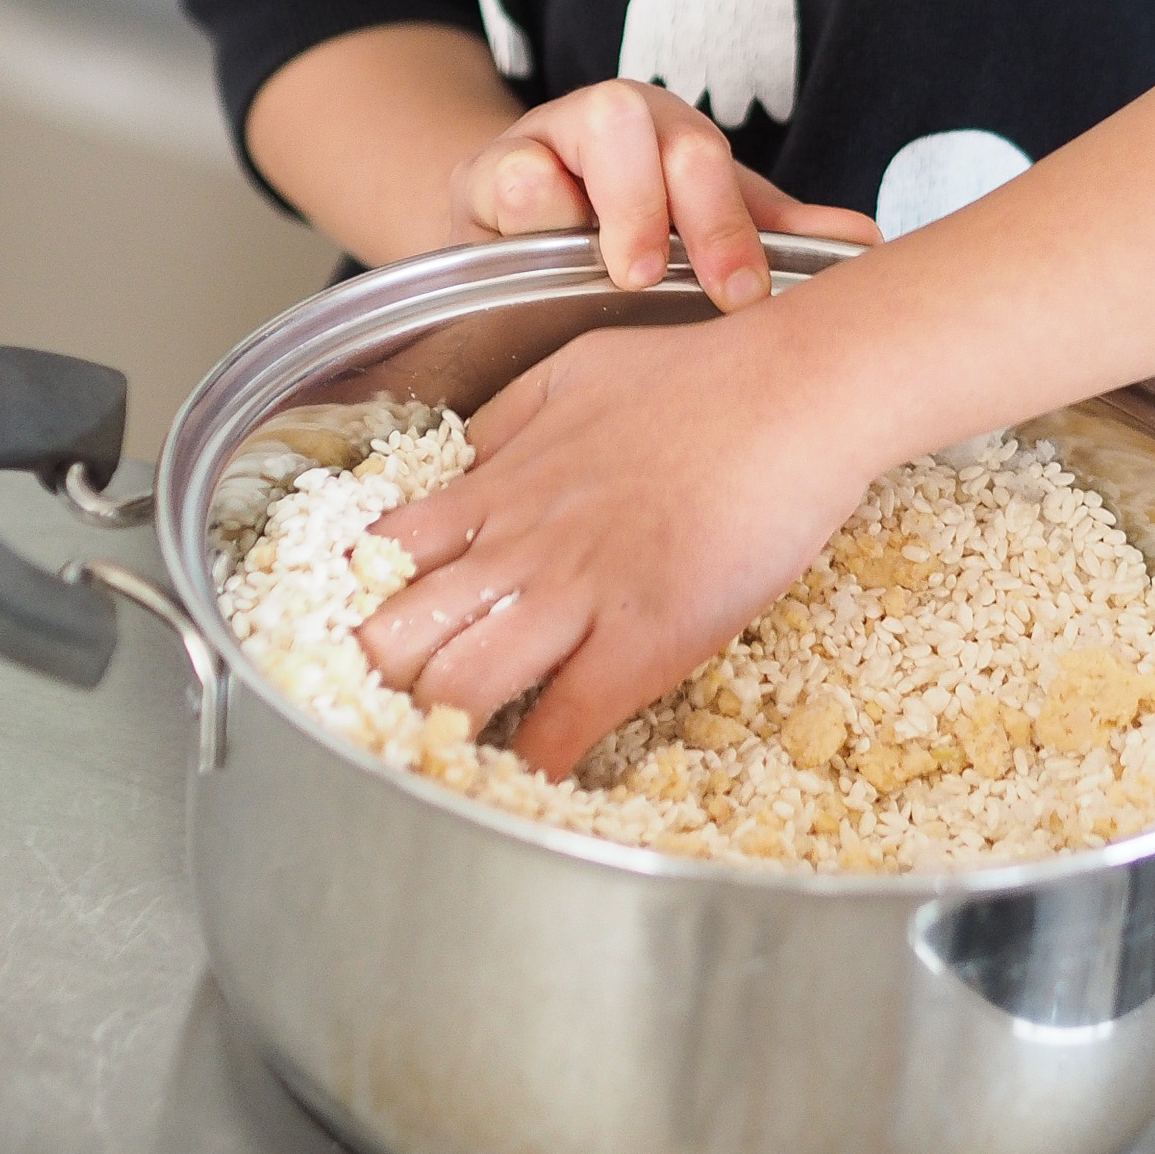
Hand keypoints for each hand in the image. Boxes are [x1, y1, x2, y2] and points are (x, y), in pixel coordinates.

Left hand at [353, 312, 870, 778]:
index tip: (362, 643)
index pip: (379, 560)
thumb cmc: (703, 378)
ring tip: (443, 757)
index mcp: (495, 485)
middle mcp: (516, 545)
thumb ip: (505, 422)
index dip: (358, 609)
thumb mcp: (571, 372)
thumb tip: (458, 461)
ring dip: (439, 733)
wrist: (796, 395)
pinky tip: (528, 782)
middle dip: (375, 687)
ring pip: (456, 688)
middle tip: (386, 717)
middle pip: (394, 636)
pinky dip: (534, 764)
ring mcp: (575, 595)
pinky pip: (560, 726)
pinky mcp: (641, 640)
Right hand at [449, 79, 876, 310]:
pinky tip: (540, 256)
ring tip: (617, 268)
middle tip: (662, 276)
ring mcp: (541, 140)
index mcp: (671, 135)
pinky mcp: (481, 173)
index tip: (742, 292)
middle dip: (662, 203)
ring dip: (600, 201)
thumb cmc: (627, 236)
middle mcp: (610, 122)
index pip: (704, 157)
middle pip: (637, 123)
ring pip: (572, 132)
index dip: (725, 222)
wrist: (522, 236)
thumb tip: (867, 241)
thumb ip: (774, 235)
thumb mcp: (703, 233)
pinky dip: (524, 212)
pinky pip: (501, 175)